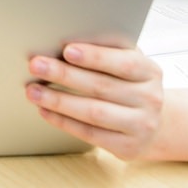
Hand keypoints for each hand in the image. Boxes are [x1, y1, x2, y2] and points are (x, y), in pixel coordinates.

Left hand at [25, 40, 164, 160]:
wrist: (154, 124)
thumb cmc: (130, 85)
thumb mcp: (127, 63)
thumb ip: (106, 51)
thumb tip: (66, 41)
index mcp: (150, 72)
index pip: (124, 63)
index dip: (95, 56)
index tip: (67, 50)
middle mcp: (150, 99)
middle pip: (102, 86)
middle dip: (65, 75)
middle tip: (36, 65)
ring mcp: (141, 125)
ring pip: (93, 112)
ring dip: (59, 101)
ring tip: (34, 91)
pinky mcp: (128, 147)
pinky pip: (90, 133)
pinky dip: (64, 121)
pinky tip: (45, 110)